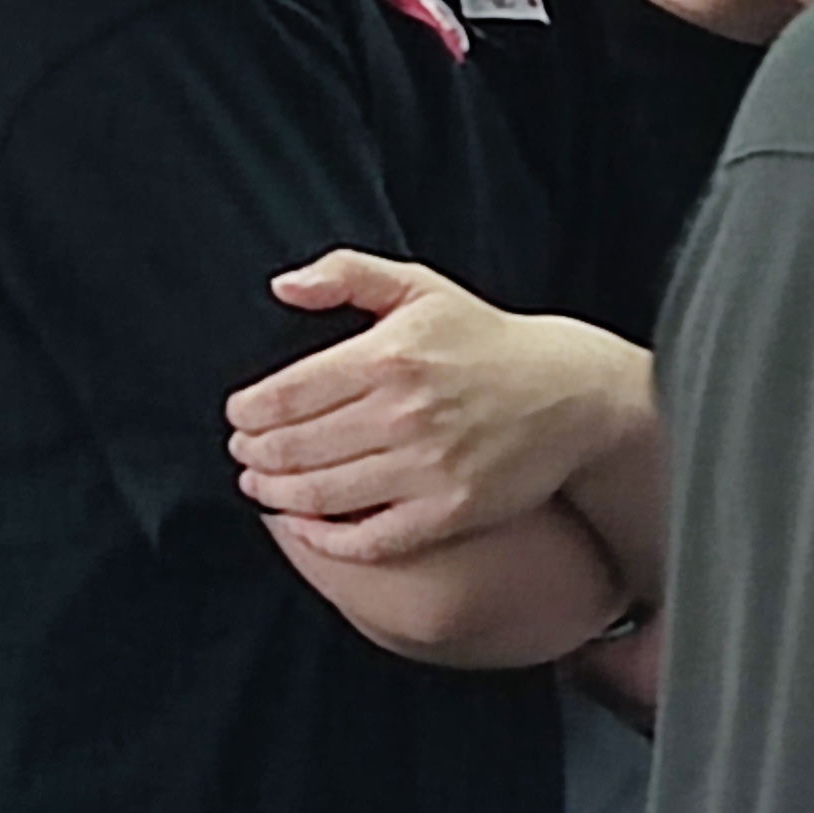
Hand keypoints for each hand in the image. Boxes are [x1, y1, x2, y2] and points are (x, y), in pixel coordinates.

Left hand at [230, 254, 643, 555]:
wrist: (573, 392)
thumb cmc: (489, 342)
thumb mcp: (421, 287)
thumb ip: (346, 274)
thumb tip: (282, 287)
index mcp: (387, 358)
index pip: (283, 397)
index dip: (246, 414)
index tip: (239, 418)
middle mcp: (403, 415)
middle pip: (292, 448)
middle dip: (253, 455)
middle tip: (245, 455)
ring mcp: (427, 468)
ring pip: (319, 494)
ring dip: (276, 494)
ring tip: (264, 486)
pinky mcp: (450, 511)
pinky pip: (369, 538)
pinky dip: (325, 538)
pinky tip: (306, 525)